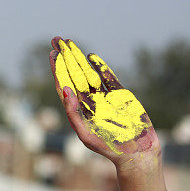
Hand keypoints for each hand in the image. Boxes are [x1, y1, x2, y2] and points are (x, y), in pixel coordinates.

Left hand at [49, 37, 160, 171]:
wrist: (136, 151)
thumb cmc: (108, 147)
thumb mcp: (85, 134)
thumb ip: (73, 113)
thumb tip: (64, 90)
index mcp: (78, 110)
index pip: (64, 85)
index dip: (58, 69)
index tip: (53, 54)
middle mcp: (89, 102)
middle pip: (73, 74)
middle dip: (65, 57)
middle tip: (56, 39)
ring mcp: (104, 97)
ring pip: (88, 73)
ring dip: (78, 58)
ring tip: (69, 43)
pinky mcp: (121, 96)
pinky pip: (108, 78)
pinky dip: (100, 67)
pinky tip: (91, 57)